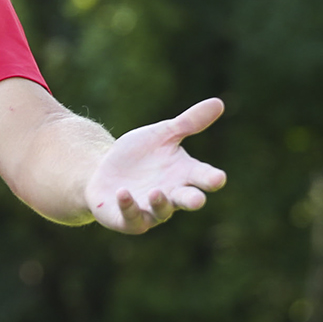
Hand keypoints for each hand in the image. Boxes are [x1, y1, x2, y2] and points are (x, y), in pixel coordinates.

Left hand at [85, 98, 226, 233]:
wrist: (103, 171)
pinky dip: (128, 206)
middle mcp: (172, 195)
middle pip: (187, 200)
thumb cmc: (139, 154)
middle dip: (193, 200)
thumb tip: (219, 102)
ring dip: (159, 203)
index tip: (218, 178)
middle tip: (198, 200)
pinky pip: (131, 217)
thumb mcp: (163, 134)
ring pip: (160, 212)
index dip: (211, 179)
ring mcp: (150, 210)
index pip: (203, 177)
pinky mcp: (128, 219)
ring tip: (155, 192)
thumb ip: (189, 123)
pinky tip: (123, 192)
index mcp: (184, 174)